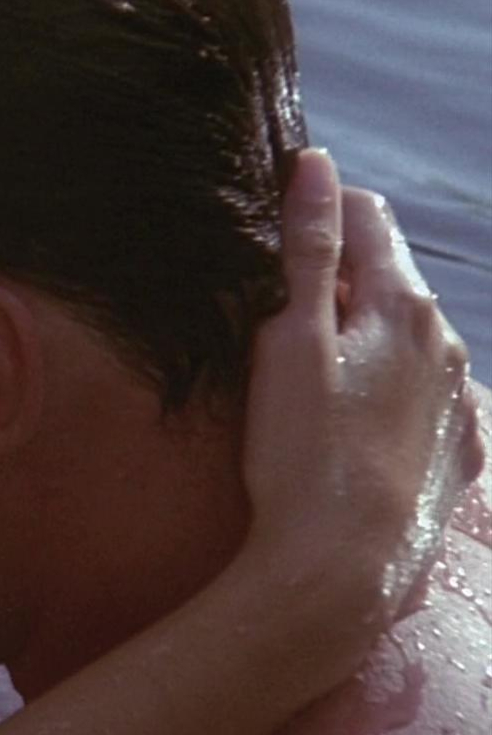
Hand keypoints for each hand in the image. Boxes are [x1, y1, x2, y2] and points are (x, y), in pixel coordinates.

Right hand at [238, 148, 477, 632]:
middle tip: (275, 309)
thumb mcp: (288, 340)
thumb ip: (306, 249)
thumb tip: (316, 166)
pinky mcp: (460, 455)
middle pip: (390, 280)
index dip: (320, 207)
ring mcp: (459, 403)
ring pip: (411, 342)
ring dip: (366, 339)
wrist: (342, 569)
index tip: (277, 220)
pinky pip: (426, 401)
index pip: (367, 218)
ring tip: (309, 378)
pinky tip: (352, 427)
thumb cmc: (302, 453)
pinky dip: (391, 395)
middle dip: (340, 278)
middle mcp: (446, 345)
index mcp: (401, 306)